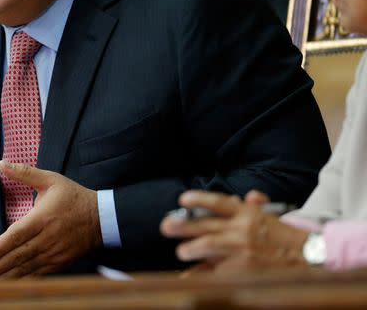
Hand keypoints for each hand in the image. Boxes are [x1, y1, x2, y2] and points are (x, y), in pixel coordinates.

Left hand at [0, 161, 100, 278]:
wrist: (102, 218)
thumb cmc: (73, 197)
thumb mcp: (50, 180)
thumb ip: (25, 173)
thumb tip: (1, 163)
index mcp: (42, 219)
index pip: (16, 236)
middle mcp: (47, 239)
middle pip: (18, 256)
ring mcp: (54, 253)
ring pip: (27, 268)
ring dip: (7, 276)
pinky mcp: (59, 262)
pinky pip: (39, 273)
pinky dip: (23, 279)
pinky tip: (10, 284)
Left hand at [160, 190, 309, 273]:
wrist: (308, 258)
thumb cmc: (284, 237)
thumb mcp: (268, 216)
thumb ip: (253, 206)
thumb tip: (248, 195)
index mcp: (247, 214)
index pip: (219, 203)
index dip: (199, 199)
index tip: (182, 198)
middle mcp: (242, 230)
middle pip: (205, 225)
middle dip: (183, 226)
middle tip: (166, 226)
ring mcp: (241, 250)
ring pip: (207, 246)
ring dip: (190, 248)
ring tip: (181, 251)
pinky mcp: (242, 270)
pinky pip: (215, 271)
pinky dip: (200, 275)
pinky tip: (186, 278)